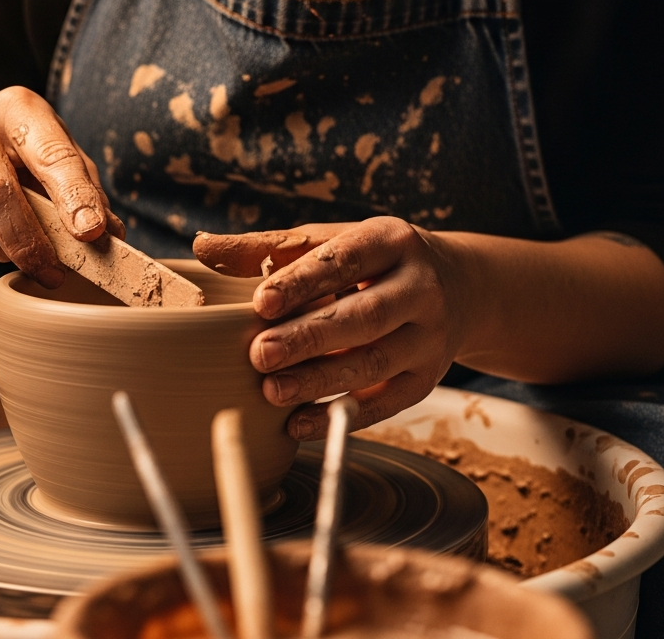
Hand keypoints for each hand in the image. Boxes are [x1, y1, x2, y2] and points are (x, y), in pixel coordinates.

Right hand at [0, 86, 122, 285]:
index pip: (49, 154)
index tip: (91, 232)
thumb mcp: (59, 154)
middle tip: (54, 272)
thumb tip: (111, 236)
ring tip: (22, 256)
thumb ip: (85, 190)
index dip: (72, 196)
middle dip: (28, 241)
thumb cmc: (21, 151)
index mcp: (18, 108)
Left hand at [194, 218, 464, 439]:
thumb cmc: (373, 260)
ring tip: (270, 391)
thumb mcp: (332, 240)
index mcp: (392, 241)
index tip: (261, 302)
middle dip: (309, 337)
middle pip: (363, 317)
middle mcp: (420, 288)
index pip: (345, 260)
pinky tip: (297, 424)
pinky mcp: (427, 380)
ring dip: (320, 381)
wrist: (461, 287)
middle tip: (258, 354)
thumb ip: (268, 248)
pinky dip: (339, 416)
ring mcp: (429, 338)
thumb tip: (202, 247)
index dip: (303, 281)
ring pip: (373, 364)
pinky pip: (383, 404)